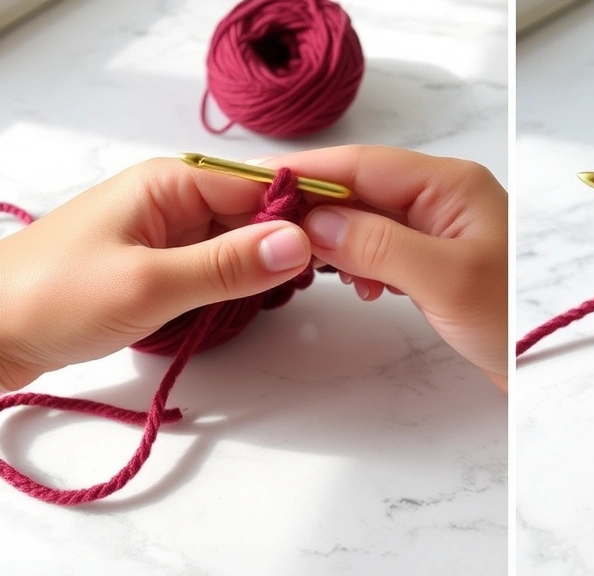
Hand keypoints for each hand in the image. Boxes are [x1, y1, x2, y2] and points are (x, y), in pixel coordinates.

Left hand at [0, 158, 312, 388]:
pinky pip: (218, 265)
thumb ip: (229, 264)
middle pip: (256, 213)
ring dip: (268, 267)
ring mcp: (169, 233)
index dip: (305, 212)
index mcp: (172, 182)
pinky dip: (242, 283)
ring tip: (299, 293)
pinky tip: (262, 301)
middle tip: (331, 279)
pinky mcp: (162, 265)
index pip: (261, 185)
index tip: (345, 246)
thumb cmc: (54, 297)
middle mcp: (175, 198)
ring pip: (242, 242)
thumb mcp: (150, 283)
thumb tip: (302, 242)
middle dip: (291, 243)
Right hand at [258, 146, 508, 391]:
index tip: (252, 180)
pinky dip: (360, 262)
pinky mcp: (434, 259)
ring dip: (338, 240)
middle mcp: (442, 196)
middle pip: (361, 188)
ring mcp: (438, 228)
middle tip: (266, 232)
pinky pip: (382, 247)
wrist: (540, 369)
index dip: (307, 170)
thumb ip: (377, 244)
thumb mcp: (444, 279)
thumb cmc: (506, 317)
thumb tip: (313, 221)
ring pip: (367, 219)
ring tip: (318, 269)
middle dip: (317, 208)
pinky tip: (361, 287)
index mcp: (450, 184)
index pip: (363, 163)